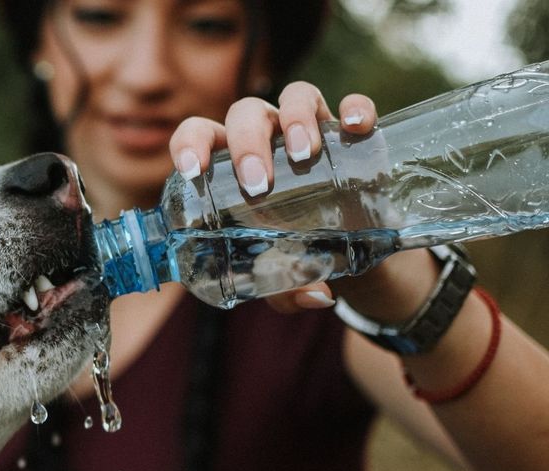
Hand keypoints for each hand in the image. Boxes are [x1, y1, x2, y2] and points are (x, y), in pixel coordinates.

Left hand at [168, 82, 379, 313]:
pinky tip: (356, 126)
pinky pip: (354, 104)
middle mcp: (266, 135)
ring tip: (304, 154)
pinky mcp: (349, 131)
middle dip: (247, 145)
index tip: (193, 171)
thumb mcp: (280, 273)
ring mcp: (308, 127)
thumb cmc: (291, 248)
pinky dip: (358, 107)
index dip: (190, 144)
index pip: (198, 135)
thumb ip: (285, 287)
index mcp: (229, 162)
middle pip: (246, 115)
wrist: (345, 241)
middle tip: (258, 185)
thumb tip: (315, 296)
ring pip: (295, 97)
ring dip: (295, 118)